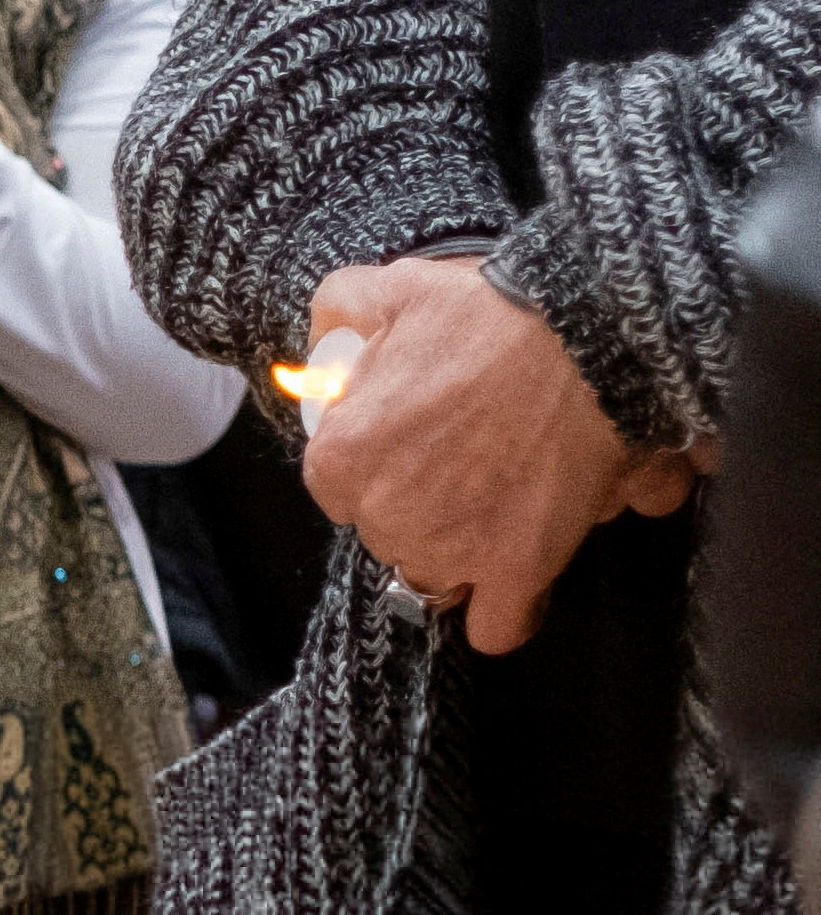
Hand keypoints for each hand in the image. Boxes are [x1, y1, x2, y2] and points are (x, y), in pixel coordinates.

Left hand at [299, 257, 686, 653]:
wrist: (594, 334)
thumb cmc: (496, 312)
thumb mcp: (396, 288)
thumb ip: (340, 310)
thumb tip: (321, 341)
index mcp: (341, 458)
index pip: (340, 488)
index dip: (379, 464)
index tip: (414, 442)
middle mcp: (385, 515)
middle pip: (391, 531)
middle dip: (424, 503)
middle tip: (472, 460)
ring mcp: (450, 548)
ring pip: (439, 572)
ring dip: (465, 548)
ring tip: (506, 499)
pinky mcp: (517, 569)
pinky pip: (498, 626)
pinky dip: (506, 611)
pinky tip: (517, 580)